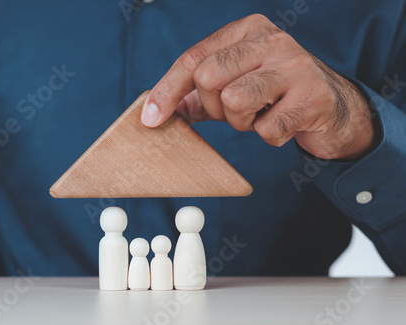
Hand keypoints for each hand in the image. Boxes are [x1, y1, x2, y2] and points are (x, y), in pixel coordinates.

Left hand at [141, 14, 377, 159]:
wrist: (331, 107)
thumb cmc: (273, 95)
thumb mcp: (233, 86)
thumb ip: (197, 95)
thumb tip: (156, 112)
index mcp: (247, 31)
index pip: (193, 58)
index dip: (167, 90)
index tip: (150, 119)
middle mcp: (271, 40)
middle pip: (209, 77)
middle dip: (215, 107)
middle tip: (238, 111)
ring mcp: (295, 65)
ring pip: (235, 101)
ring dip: (242, 122)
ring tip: (262, 115)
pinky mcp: (313, 96)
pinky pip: (266, 129)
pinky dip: (269, 136)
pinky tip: (284, 124)